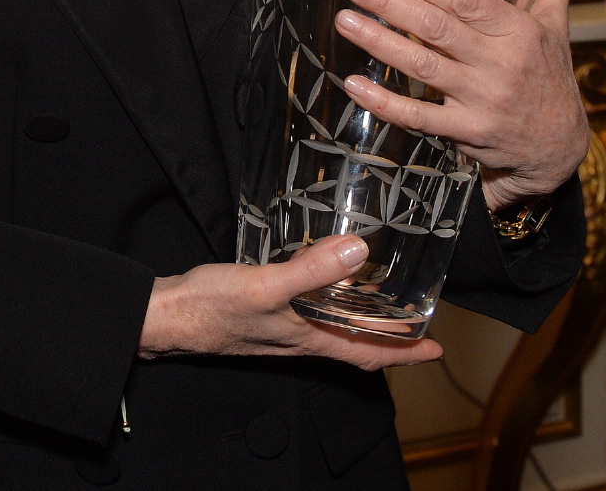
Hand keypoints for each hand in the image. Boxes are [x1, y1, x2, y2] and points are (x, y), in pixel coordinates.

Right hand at [137, 233, 444, 368]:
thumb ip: (310, 271)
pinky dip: (327, 298)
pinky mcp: (264, 310)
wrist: (168, 316)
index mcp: (308, 338)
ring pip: (333, 325)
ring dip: (360, 316)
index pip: (368, 354)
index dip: (405, 354)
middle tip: (417, 317)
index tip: (436, 350)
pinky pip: (310, 309)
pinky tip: (322, 276)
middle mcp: (300, 336)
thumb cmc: (214, 309)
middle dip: (388, 334)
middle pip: (356, 341)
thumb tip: (358, 252)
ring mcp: (282, 326)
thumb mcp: (267, 287)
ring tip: (381, 295)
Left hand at [332, 0, 588, 213]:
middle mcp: (499, 63)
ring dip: (379, 43)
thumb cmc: (549, 74)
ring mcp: (482, 100)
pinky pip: (418, 117)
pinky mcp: (466, 133)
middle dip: (391, 4)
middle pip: (437, 29)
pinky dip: (384, 102)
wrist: (560, 147)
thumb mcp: (555, 23)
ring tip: (345, 20)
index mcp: (518, 31)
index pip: (465, 0)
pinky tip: (354, 84)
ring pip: (423, 67)